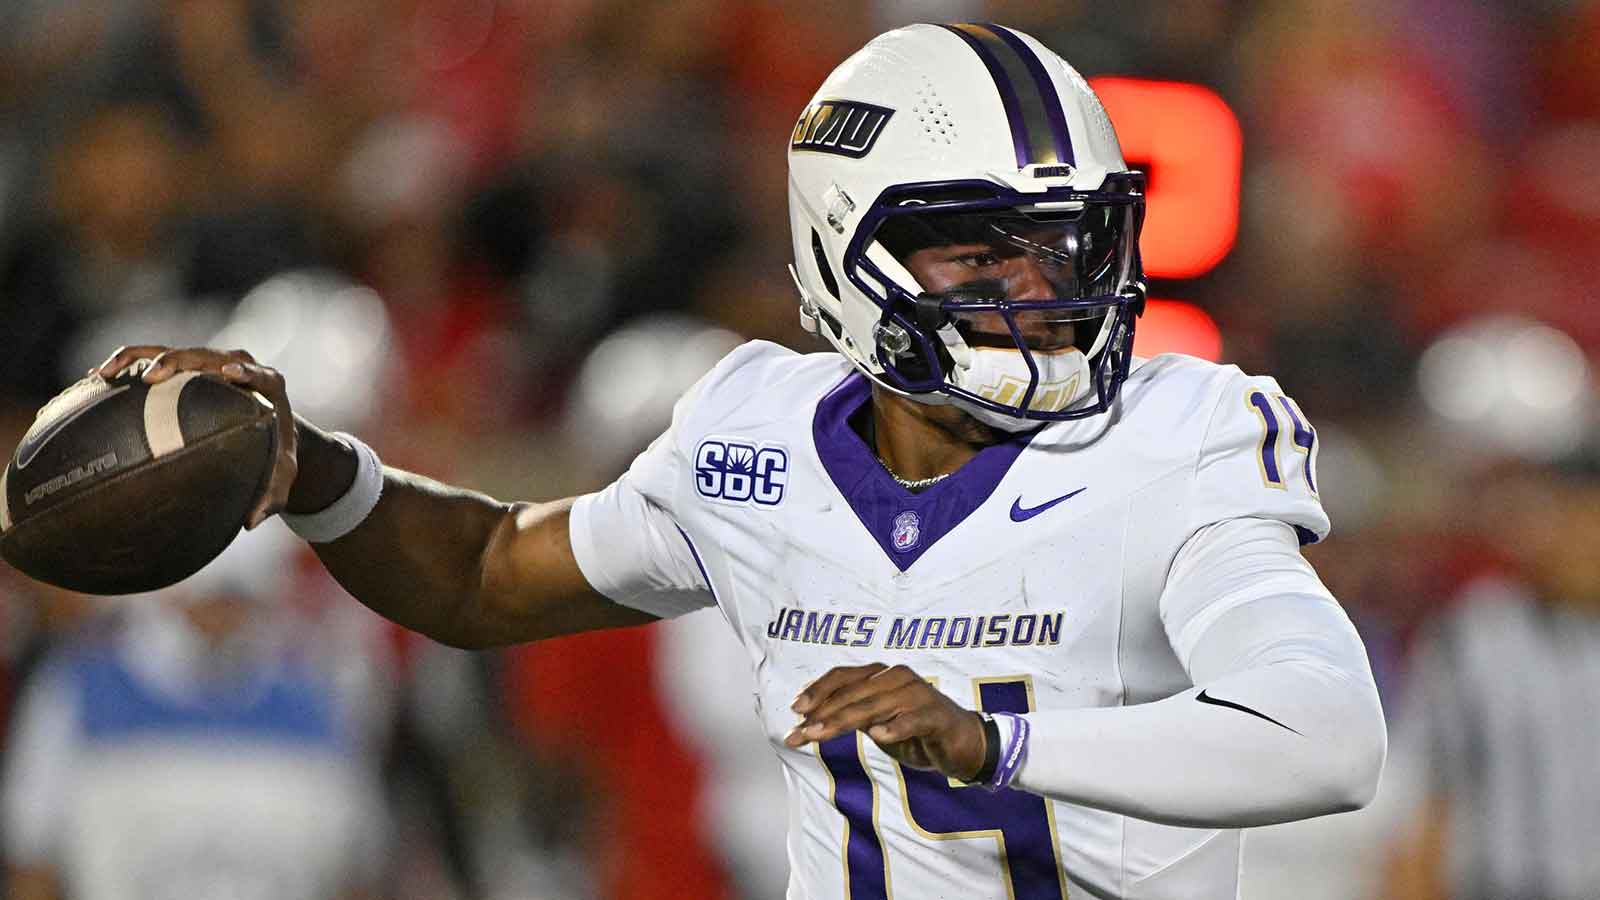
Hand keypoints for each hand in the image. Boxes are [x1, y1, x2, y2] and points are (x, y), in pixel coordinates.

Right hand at [95, 345, 296, 528]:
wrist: (269, 426)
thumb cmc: (275, 450)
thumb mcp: (281, 475)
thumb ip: (273, 496)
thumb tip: (252, 521)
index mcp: (268, 385)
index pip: (257, 374)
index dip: (245, 371)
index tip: (229, 373)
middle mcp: (238, 366)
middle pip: (206, 356)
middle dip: (177, 360)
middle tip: (151, 377)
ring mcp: (210, 362)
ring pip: (174, 351)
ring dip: (140, 357)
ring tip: (107, 373)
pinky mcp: (188, 366)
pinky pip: (154, 356)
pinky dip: (127, 363)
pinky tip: (99, 377)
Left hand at [784, 663, 987, 780]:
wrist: (961, 744)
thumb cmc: (914, 730)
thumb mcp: (876, 722)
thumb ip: (849, 714)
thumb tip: (809, 717)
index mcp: (881, 676)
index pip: (843, 677)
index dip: (817, 690)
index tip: (794, 709)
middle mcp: (897, 678)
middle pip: (852, 692)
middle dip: (821, 713)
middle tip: (799, 732)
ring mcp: (917, 694)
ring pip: (874, 706)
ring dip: (843, 720)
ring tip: (819, 735)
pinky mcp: (935, 715)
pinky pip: (912, 719)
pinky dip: (896, 727)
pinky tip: (879, 735)